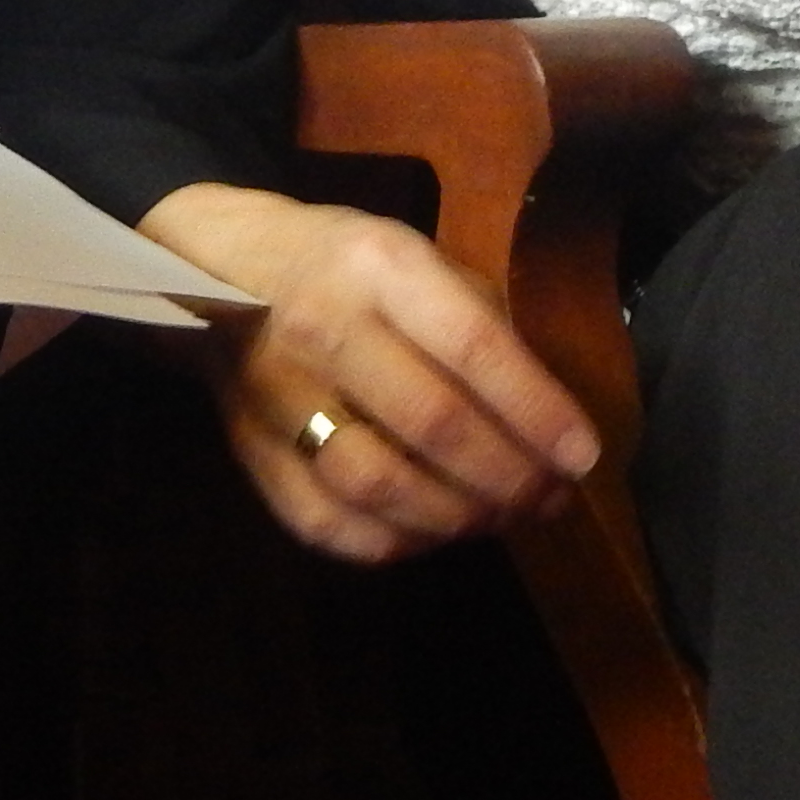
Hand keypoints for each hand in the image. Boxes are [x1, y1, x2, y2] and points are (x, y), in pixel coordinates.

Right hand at [139, 183, 599, 563]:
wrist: (216, 269)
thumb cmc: (344, 264)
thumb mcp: (418, 257)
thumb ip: (483, 325)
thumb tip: (548, 419)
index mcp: (379, 266)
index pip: (472, 348)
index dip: (536, 412)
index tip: (583, 458)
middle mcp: (324, 327)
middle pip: (432, 425)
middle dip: (510, 476)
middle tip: (551, 499)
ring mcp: (278, 395)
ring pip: (380, 484)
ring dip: (458, 517)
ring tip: (502, 517)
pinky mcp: (250, 451)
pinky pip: (328, 522)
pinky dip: (394, 542)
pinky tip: (434, 531)